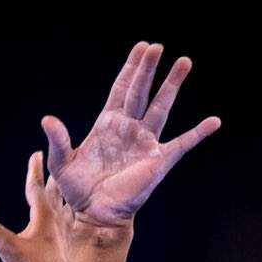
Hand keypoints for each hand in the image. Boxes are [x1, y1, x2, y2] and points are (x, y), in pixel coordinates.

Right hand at [0, 150, 71, 261]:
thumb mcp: (6, 247)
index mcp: (44, 217)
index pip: (37, 187)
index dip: (35, 170)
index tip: (37, 154)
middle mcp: (59, 223)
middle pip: (57, 193)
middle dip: (53, 177)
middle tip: (59, 161)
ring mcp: (68, 236)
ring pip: (68, 208)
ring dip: (67, 196)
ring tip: (69, 189)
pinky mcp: (71, 250)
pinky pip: (73, 226)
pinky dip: (72, 217)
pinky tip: (74, 224)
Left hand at [41, 41, 220, 228]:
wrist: (96, 216)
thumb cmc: (79, 191)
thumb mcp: (62, 164)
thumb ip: (58, 140)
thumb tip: (47, 119)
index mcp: (108, 124)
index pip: (122, 89)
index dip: (131, 68)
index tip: (141, 47)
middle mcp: (130, 128)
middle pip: (142, 91)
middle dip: (149, 68)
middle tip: (158, 46)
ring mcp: (146, 142)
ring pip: (161, 107)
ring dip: (172, 85)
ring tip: (184, 62)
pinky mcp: (159, 160)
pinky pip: (183, 144)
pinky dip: (199, 133)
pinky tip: (214, 122)